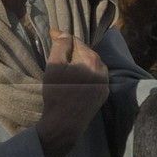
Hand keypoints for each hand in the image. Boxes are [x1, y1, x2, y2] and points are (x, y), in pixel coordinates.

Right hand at [35, 30, 108, 156]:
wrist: (65, 123)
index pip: (76, 41)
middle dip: (72, 50)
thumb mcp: (54, 66)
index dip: (62, 37)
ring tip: (66, 64)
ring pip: (91, 65)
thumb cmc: (57, 93)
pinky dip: (85, 74)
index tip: (51, 33)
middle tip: (57, 48)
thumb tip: (64, 34)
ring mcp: (105, 83)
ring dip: (79, 62)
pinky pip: (94, 77)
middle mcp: (103, 69)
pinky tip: (75, 78)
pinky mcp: (103, 94)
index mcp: (92, 60)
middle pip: (85, 52)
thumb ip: (60, 46)